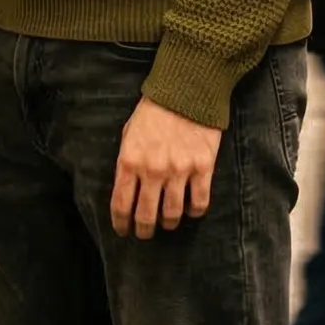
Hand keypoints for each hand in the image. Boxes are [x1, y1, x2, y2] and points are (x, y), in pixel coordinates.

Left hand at [111, 98, 221, 241]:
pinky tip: (190, 210)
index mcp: (130, 160)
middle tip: (144, 233)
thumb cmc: (154, 111)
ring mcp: (179, 170)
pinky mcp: (203, 168)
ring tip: (167, 223)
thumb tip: (127, 190)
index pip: (121, 204)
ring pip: (172, 214)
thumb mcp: (129, 133)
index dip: (121, 223)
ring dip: (168, 224)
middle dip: (143, 230)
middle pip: (146, 216)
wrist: (187, 90)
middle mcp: (153, 170)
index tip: (123, 231)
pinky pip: (199, 202)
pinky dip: (194, 212)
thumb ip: (127, 162)